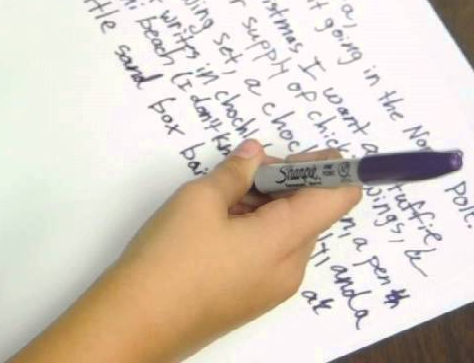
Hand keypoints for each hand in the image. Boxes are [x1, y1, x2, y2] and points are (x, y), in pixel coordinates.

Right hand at [13, 140, 359, 361]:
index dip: (332, 169)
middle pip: (309, 214)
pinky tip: (220, 219)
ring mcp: (272, 288)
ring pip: (287, 233)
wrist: (138, 322)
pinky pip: (270, 254)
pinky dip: (256, 229)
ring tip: (224, 193)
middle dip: (287, 183)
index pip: (336, 199)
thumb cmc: (170, 259)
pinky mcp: (252, 298)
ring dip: (267, 205)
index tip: (312, 150)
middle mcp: (289, 268)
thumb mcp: (199, 199)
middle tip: (249, 165)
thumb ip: (235, 172)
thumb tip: (255, 156)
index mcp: (284, 240)